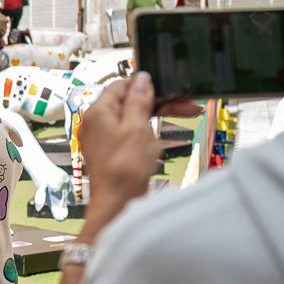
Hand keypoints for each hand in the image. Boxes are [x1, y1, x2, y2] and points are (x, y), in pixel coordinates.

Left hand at [78, 74, 162, 223]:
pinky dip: (146, 136)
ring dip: (155, 121)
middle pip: (129, 103)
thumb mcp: (137, 127)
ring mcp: (102, 138)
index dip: (145, 85)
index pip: (121, 85)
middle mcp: (96, 122)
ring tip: (177, 125)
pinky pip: (129, 136)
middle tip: (187, 108)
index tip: (168, 90)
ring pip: (132, 120)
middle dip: (158, 104)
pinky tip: (158, 145)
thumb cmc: (126, 167)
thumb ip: (139, 100)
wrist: (116, 204)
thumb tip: (142, 78)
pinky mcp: (110, 152)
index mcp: (98, 111)